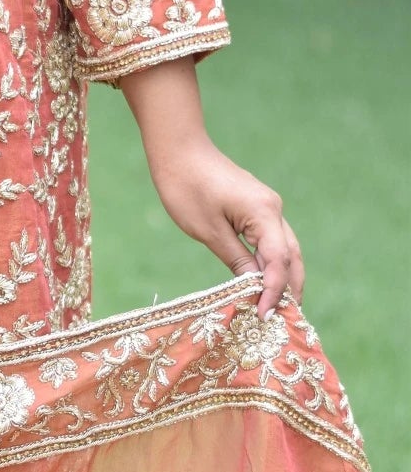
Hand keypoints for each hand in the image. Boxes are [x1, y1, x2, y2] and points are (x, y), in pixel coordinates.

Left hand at [147, 137, 303, 318]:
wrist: (179, 151)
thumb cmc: (187, 188)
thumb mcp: (208, 231)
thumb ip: (236, 259)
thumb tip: (254, 286)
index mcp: (264, 214)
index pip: (278, 261)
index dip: (273, 291)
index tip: (264, 316)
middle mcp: (274, 210)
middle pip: (292, 257)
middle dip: (290, 289)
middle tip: (285, 321)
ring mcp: (268, 207)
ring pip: (286, 249)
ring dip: (285, 278)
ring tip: (279, 308)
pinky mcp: (258, 208)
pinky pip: (272, 240)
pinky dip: (272, 263)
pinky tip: (265, 281)